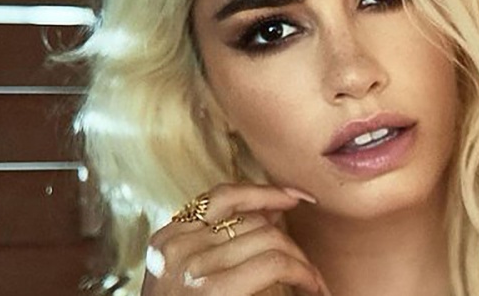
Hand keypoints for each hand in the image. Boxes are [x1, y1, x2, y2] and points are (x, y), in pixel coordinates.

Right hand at [141, 184, 329, 295]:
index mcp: (165, 241)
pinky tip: (312, 288)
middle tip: (307, 268)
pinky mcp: (211, 290)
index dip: (265, 192)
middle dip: (288, 238)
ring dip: (302, 260)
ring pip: (270, 237)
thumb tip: (277, 207)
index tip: (297, 197)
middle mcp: (175, 248)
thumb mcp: (196, 275)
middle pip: (251, 220)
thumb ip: (228, 241)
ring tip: (313, 282)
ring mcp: (190, 268)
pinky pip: (275, 263)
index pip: (223, 197)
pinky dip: (303, 273)